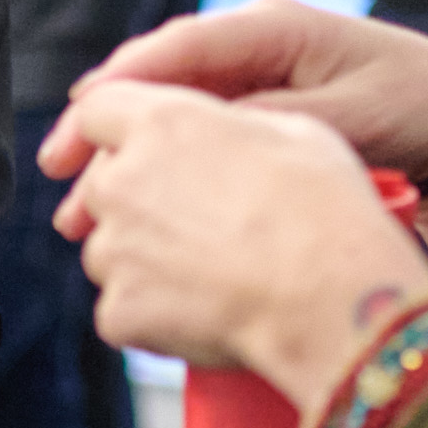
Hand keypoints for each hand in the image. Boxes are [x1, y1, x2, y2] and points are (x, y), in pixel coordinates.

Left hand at [51, 82, 427, 417]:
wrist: (330, 297)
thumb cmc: (325, 210)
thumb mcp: (294, 131)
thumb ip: (232, 124)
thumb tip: (224, 135)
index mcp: (161, 123)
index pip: (97, 110)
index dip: (115, 131)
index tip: (132, 151)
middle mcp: (122, 181)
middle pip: (102, 186)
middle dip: (136, 202)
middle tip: (196, 225)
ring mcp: (114, 250)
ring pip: (110, 252)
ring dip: (144, 261)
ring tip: (210, 276)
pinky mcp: (119, 312)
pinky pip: (123, 311)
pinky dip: (153, 316)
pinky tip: (206, 315)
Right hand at [52, 0, 427, 183]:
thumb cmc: (419, 107)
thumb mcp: (351, 117)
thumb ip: (277, 123)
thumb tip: (208, 141)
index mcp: (274, 26)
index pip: (179, 48)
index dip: (121, 86)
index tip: (77, 122)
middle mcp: (255, 40)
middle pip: (161, 80)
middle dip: (105, 128)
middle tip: (59, 176)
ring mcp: (256, 72)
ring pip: (172, 111)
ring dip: (128, 154)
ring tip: (81, 205)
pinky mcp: (261, 105)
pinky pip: (197, 130)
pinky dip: (163, 163)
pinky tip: (135, 198)